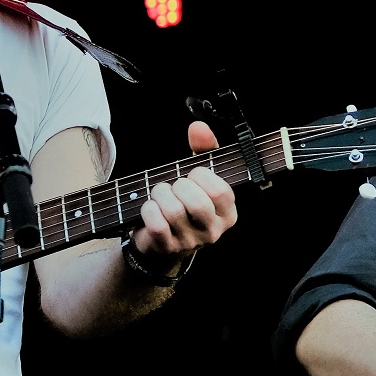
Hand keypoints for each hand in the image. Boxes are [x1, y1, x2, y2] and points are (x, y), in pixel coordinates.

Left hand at [131, 120, 237, 265]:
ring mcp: (190, 242)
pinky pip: (156, 223)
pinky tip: (150, 207)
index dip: (202, 176)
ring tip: (160, 193)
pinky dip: (148, 209)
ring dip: (160, 194)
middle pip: (197, 202)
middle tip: (174, 185)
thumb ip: (204, 149)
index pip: (220, 191)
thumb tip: (199, 128)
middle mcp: (213, 231)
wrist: (163, 241)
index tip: (193, 174)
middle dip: (178, 185)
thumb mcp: (200, 176)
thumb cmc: (185, 202)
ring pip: (173, 211)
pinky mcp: (167, 247)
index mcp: (228, 213)